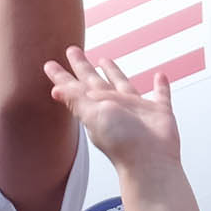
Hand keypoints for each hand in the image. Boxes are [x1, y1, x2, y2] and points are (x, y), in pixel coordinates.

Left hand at [44, 44, 177, 167]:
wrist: (149, 159)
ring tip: (105, 60)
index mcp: (96, 107)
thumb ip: (76, 100)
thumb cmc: (121, 140)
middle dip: (83, 67)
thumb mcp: (93, 115)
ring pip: (123, 84)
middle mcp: (114, 107)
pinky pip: (161, 95)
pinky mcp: (158, 112)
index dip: (62, 76)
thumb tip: (55, 90)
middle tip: (73, 51)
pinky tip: (160, 77)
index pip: (75, 88)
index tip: (49, 64)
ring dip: (115, 73)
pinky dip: (161, 87)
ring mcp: (136, 110)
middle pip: (95, 81)